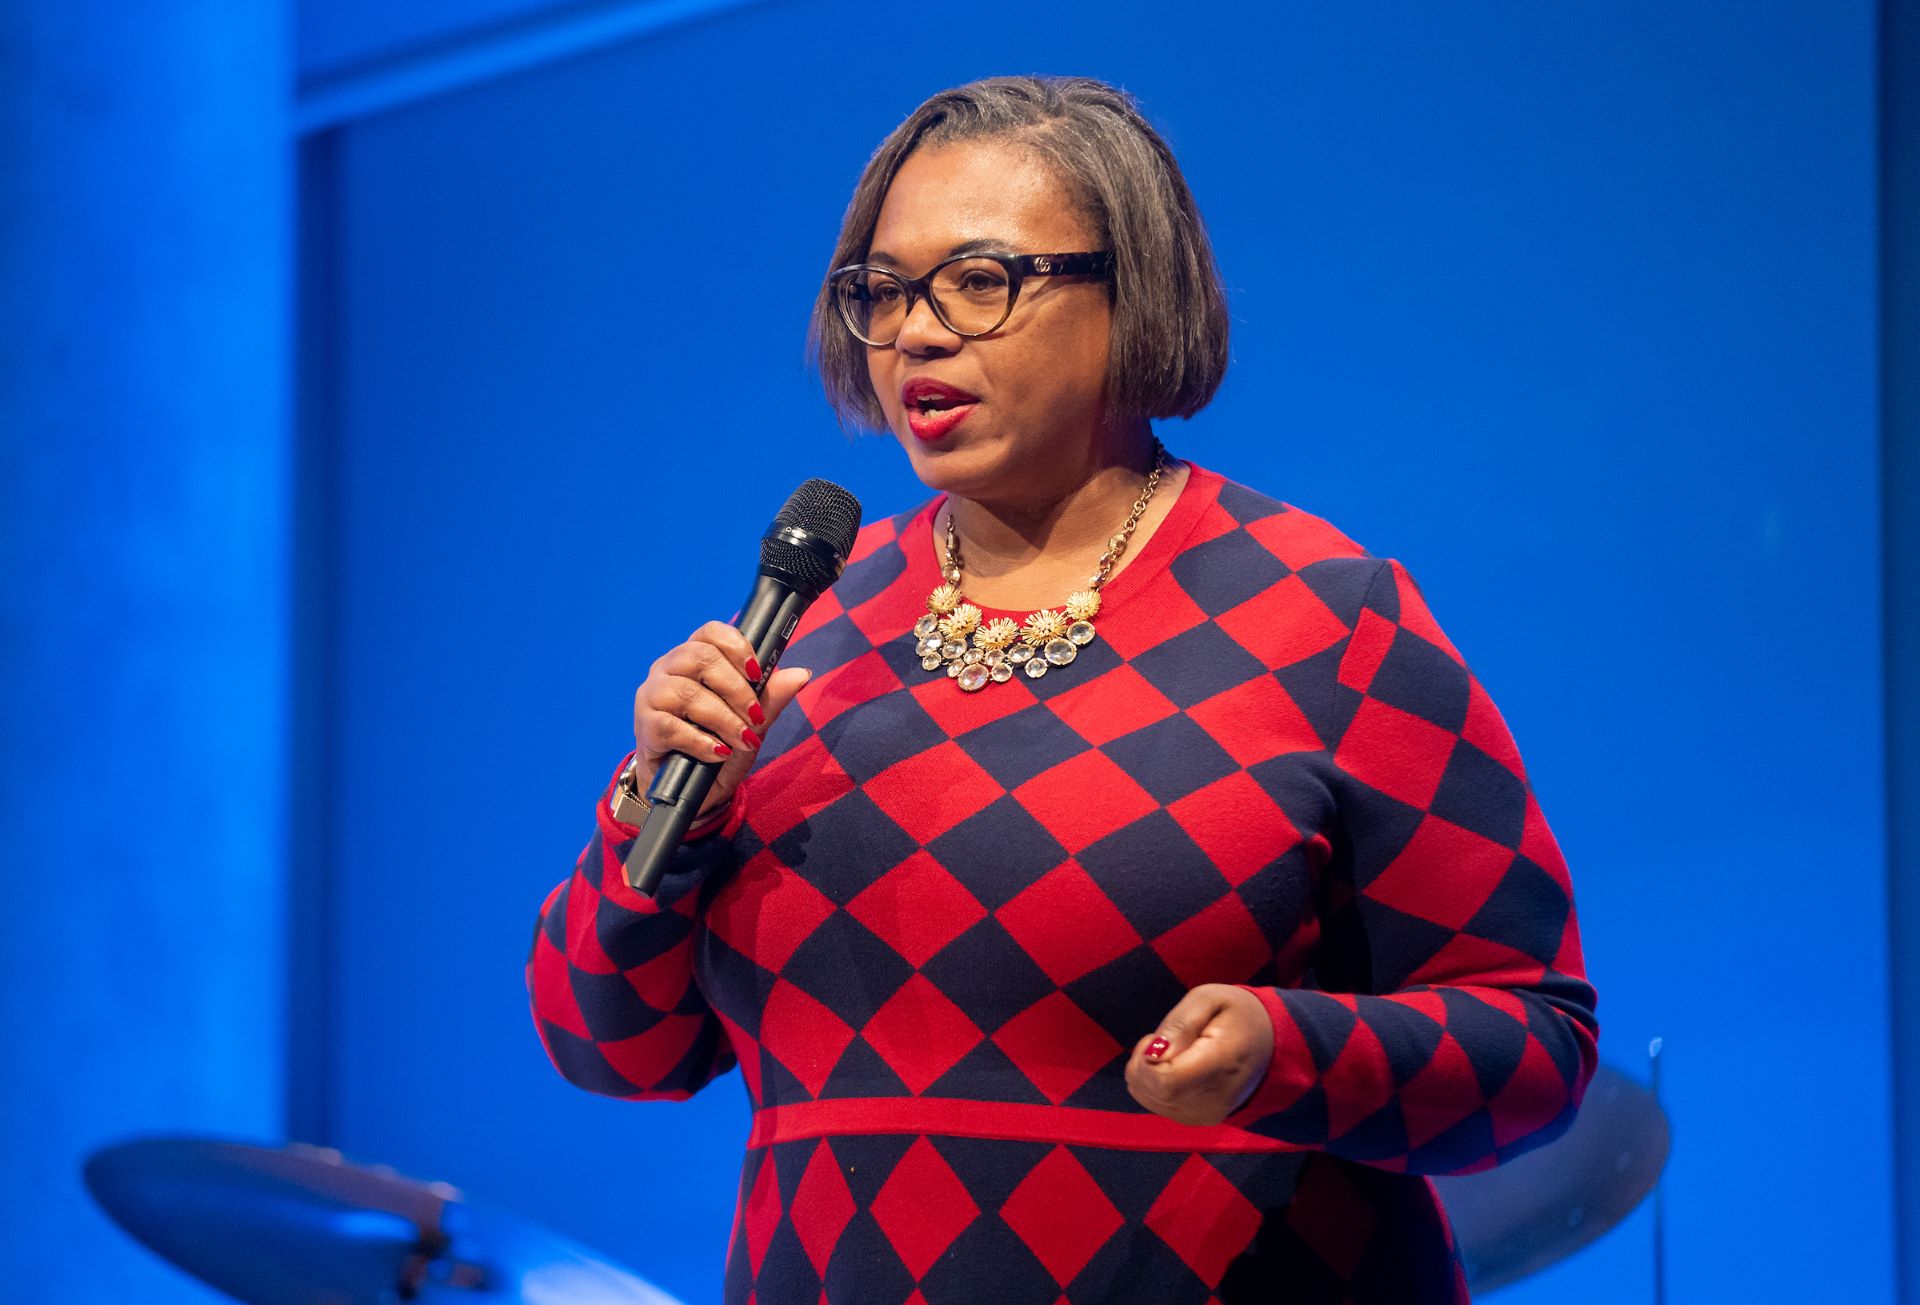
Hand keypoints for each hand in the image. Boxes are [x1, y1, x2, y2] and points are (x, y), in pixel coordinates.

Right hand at [632, 621, 809, 818]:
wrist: (692, 790)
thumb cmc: (720, 746)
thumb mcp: (752, 724)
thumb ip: (771, 698)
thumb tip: (801, 674)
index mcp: (694, 658)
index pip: (710, 632)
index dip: (735, 646)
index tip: (756, 672)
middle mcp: (668, 669)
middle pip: (700, 657)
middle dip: (737, 690)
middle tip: (756, 718)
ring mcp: (652, 695)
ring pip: (687, 692)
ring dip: (724, 719)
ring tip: (743, 742)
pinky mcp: (645, 727)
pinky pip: (670, 726)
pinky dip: (701, 741)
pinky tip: (718, 753)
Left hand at [1125, 984, 1274, 1126]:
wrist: (1269, 1042)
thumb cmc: (1236, 1014)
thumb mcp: (1208, 998)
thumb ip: (1179, 1024)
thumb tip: (1154, 1054)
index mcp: (1223, 1063)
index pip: (1166, 1081)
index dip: (1146, 1059)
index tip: (1155, 1038)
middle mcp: (1216, 1098)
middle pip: (1154, 1092)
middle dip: (1143, 1062)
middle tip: (1164, 1040)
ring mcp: (1208, 1114)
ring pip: (1150, 1099)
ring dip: (1147, 1072)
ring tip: (1174, 1052)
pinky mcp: (1199, 1119)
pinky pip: (1156, 1104)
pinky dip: (1153, 1084)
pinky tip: (1174, 1067)